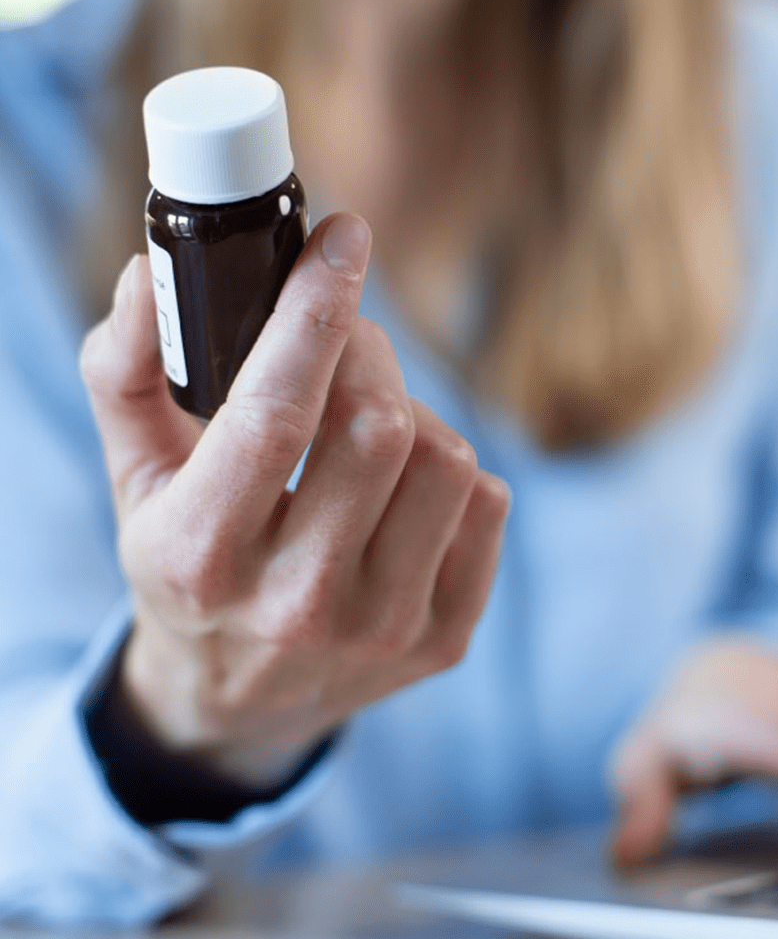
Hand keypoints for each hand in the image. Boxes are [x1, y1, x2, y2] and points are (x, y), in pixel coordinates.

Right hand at [80, 213, 509, 786]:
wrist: (236, 700)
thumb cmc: (187, 565)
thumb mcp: (135, 478)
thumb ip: (128, 373)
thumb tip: (149, 277)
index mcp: (201, 557)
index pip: (276, 413)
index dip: (316, 311)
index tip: (344, 238)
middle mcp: (295, 604)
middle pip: (379, 425)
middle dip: (366, 353)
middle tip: (344, 341)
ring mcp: (381, 630)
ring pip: (447, 459)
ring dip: (412, 416)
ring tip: (367, 429)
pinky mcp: (444, 638)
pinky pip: (488, 505)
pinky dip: (451, 474)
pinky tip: (402, 490)